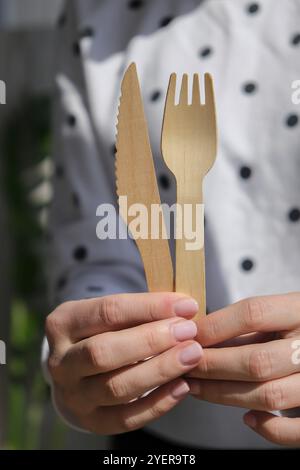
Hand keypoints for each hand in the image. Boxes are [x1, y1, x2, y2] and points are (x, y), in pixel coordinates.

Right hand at [46, 292, 201, 434]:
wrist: (78, 372)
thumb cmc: (103, 333)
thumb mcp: (110, 314)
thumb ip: (140, 311)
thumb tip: (184, 308)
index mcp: (63, 323)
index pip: (107, 311)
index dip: (149, 307)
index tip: (185, 305)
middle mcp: (60, 361)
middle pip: (104, 352)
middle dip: (151, 340)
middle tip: (188, 331)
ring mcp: (72, 396)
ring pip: (116, 387)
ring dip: (159, 370)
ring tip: (192, 355)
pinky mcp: (90, 422)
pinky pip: (126, 418)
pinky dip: (158, 403)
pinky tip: (183, 386)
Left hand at [188, 293, 299, 445]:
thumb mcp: (282, 311)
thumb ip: (248, 324)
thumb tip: (199, 334)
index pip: (253, 314)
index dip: (215, 326)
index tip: (189, 335)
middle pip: (256, 361)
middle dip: (212, 366)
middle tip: (185, 366)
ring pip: (270, 396)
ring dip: (224, 395)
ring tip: (197, 388)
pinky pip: (296, 431)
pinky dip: (269, 429)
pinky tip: (247, 418)